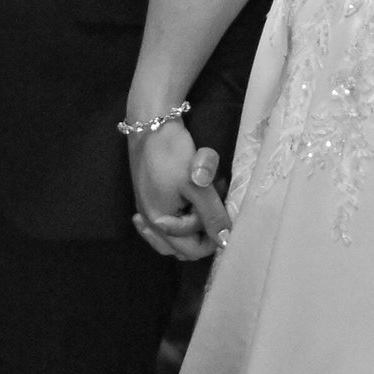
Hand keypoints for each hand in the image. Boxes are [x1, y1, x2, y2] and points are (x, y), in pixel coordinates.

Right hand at [129, 120, 229, 261]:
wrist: (150, 122)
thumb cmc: (172, 154)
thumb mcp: (197, 185)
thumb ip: (212, 215)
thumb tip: (225, 241)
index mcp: (160, 222)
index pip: (192, 251)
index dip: (212, 239)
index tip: (225, 217)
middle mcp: (150, 221)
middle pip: (182, 246)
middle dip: (203, 230)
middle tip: (213, 208)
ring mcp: (148, 208)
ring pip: (175, 234)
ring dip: (192, 223)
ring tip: (204, 202)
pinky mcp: (150, 195)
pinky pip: (169, 218)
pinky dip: (182, 213)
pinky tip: (190, 199)